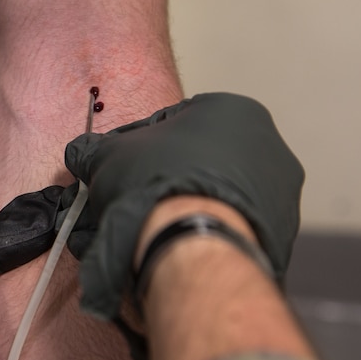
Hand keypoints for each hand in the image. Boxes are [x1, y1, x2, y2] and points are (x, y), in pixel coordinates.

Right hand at [62, 93, 304, 319]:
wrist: (193, 243)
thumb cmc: (154, 181)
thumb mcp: (107, 156)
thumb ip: (93, 150)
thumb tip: (80, 152)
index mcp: (232, 111)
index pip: (171, 124)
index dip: (135, 148)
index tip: (117, 171)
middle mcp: (268, 145)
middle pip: (197, 162)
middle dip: (160, 182)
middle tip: (130, 203)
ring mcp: (281, 193)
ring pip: (214, 197)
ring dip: (179, 210)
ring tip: (144, 232)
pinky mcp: (279, 235)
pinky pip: (229, 227)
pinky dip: (202, 234)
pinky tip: (172, 248)